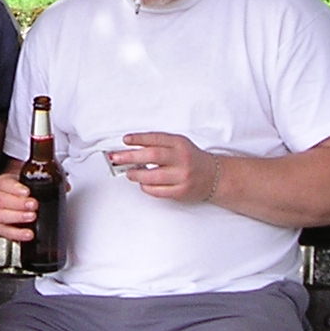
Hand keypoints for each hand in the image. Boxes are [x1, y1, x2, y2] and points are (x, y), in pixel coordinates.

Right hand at [0, 170, 37, 240]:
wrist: (24, 204)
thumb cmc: (27, 192)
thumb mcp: (33, 183)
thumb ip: (43, 182)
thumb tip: (61, 184)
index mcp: (2, 183)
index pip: (3, 183)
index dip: (15, 188)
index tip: (27, 192)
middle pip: (0, 199)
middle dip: (18, 203)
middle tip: (33, 204)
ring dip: (17, 217)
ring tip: (32, 217)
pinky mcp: (0, 228)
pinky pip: (4, 232)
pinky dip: (17, 234)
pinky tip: (28, 233)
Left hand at [109, 132, 224, 203]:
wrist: (214, 176)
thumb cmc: (191, 159)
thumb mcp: (178, 145)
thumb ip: (159, 144)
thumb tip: (131, 148)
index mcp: (180, 144)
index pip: (156, 139)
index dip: (138, 138)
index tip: (125, 140)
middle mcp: (181, 159)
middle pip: (152, 156)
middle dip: (130, 157)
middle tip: (115, 158)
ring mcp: (182, 176)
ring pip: (153, 176)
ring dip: (136, 175)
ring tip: (128, 173)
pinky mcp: (181, 192)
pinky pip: (158, 191)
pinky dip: (146, 187)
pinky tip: (143, 183)